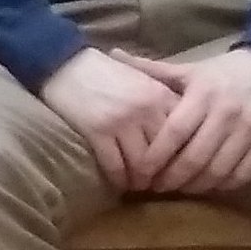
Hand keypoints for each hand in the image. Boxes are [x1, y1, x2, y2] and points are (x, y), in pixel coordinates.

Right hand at [37, 47, 188, 194]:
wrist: (66, 63)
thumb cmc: (106, 73)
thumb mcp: (143, 82)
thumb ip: (163, 104)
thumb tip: (182, 136)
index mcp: (162, 95)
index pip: (184, 135)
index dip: (183, 157)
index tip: (178, 168)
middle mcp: (147, 108)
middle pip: (166, 153)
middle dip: (164, 174)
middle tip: (160, 184)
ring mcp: (122, 120)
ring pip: (142, 164)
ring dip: (141, 181)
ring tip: (138, 186)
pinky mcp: (98, 131)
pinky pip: (115, 166)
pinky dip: (119, 180)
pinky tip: (118, 183)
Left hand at [126, 46, 250, 196]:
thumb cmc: (227, 71)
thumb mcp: (191, 68)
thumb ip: (153, 69)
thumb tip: (112, 55)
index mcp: (203, 94)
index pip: (173, 133)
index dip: (155, 157)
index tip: (141, 172)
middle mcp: (226, 113)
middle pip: (194, 158)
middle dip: (171, 179)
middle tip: (157, 187)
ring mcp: (249, 130)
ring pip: (218, 171)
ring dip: (196, 186)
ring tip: (180, 189)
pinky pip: (243, 174)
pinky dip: (223, 185)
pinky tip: (210, 186)